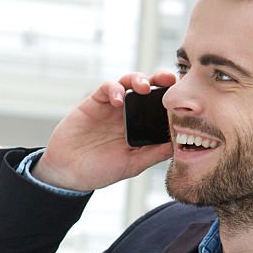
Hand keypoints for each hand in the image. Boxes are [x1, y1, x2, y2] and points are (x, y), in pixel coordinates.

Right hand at [34, 70, 175, 191]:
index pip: (160, 108)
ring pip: (130, 82)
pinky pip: (107, 87)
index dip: (172, 100)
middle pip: (149, 89)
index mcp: (141, 128)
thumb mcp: (132, 165)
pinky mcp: (94, 102)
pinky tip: (119, 100)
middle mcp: (129, 114)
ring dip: (139, 79)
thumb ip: (153, 154)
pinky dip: (115, 89)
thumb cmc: (99, 171)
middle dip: (160, 81)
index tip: (184, 98)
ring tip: (145, 87)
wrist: (67, 172)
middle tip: (170, 80)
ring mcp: (112, 107)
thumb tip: (179, 145)